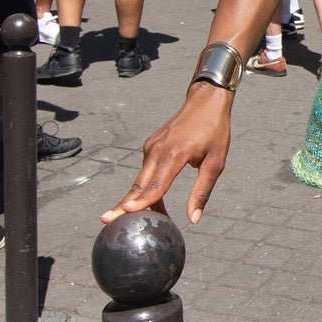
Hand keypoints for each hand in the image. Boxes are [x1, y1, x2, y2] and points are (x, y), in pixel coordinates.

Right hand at [102, 83, 233, 225]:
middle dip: (123, 205)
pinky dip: (146, 186)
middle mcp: (157, 151)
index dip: (142, 201)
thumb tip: (193, 219)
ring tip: (137, 220)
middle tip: (106, 221)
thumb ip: (202, 191)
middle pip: (138, 185)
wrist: (205, 101)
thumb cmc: (214, 131)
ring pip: (141, 180)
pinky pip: (145, 170)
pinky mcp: (151, 145)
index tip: (125, 212)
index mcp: (174, 155)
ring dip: (139, 199)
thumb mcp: (215, 163)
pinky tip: (152, 200)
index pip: (156, 185)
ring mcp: (151, 147)